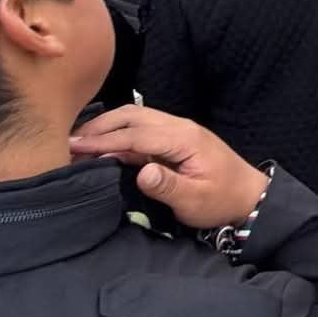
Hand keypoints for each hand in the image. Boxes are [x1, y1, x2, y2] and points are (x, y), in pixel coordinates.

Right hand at [69, 105, 269, 229]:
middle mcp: (179, 127)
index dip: (103, 140)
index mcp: (184, 138)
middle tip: (68, 141)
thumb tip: (141, 172)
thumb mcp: (195, 199)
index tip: (73, 146)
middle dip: (99, 126)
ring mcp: (177, 130)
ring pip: (135, 118)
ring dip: (107, 126)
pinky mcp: (174, 139)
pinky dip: (118, 133)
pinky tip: (101, 146)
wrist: (249, 196)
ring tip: (78, 141)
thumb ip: (167, 186)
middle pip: (132, 116)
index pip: (136, 134)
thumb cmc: (222, 200)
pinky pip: (141, 130)